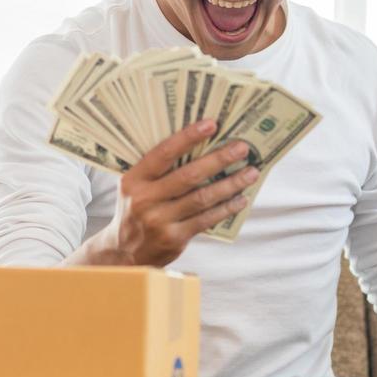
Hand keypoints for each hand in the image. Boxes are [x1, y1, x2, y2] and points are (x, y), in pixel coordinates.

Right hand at [92, 120, 258, 266]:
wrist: (125, 253)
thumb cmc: (137, 210)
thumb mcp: (136, 187)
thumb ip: (158, 170)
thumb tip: (200, 145)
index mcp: (134, 180)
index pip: (163, 153)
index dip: (188, 137)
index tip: (211, 124)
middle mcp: (145, 199)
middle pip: (189, 175)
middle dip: (218, 159)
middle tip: (242, 148)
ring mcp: (160, 220)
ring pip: (202, 198)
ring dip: (231, 184)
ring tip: (251, 173)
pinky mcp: (174, 238)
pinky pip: (206, 219)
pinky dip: (226, 208)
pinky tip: (241, 199)